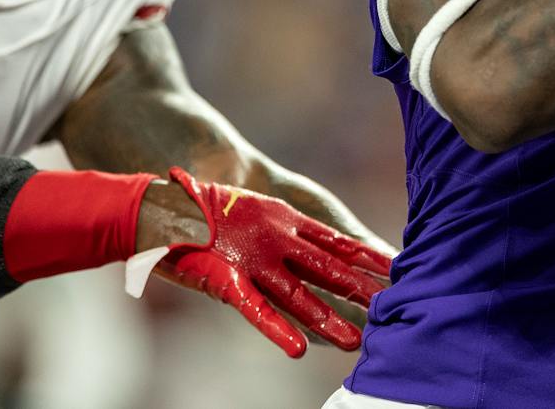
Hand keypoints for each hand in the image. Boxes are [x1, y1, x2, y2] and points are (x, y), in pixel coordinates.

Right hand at [133, 167, 391, 357]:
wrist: (159, 204)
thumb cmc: (203, 208)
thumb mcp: (252, 211)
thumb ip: (280, 225)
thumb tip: (303, 248)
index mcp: (284, 218)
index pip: (337, 241)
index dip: (366, 256)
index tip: (395, 266)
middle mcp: (276, 239)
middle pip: (328, 270)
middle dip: (360, 289)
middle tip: (392, 304)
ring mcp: (254, 260)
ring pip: (300, 295)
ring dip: (328, 319)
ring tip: (356, 340)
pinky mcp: (227, 279)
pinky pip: (255, 309)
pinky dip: (276, 329)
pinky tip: (296, 349)